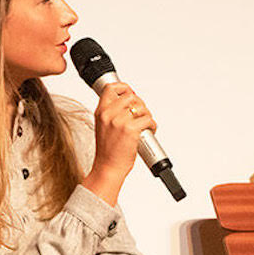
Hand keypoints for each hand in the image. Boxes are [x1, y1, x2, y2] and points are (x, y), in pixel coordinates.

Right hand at [83, 81, 158, 204]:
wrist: (108, 167)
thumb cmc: (108, 151)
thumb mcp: (103, 127)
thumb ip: (112, 113)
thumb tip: (129, 103)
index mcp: (101, 111)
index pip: (111, 88)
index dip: (124, 87)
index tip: (130, 93)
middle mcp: (108, 114)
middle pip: (131, 97)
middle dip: (140, 105)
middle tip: (141, 115)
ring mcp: (119, 121)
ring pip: (141, 107)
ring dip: (147, 115)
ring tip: (145, 125)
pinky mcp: (130, 129)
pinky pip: (148, 119)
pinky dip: (152, 125)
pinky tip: (149, 131)